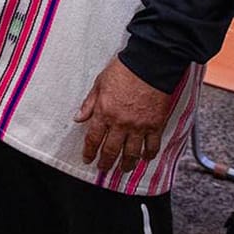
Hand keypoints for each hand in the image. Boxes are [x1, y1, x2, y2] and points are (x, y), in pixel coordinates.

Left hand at [74, 56, 177, 173]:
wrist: (149, 64)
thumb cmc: (124, 71)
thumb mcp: (99, 84)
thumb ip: (89, 103)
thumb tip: (78, 117)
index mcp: (104, 112)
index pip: (93, 138)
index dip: (89, 152)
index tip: (88, 159)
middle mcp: (121, 123)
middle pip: (111, 150)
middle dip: (106, 162)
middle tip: (104, 168)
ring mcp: (139, 126)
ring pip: (131, 153)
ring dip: (127, 164)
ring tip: (124, 169)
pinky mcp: (155, 125)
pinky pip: (152, 146)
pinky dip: (148, 155)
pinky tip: (145, 158)